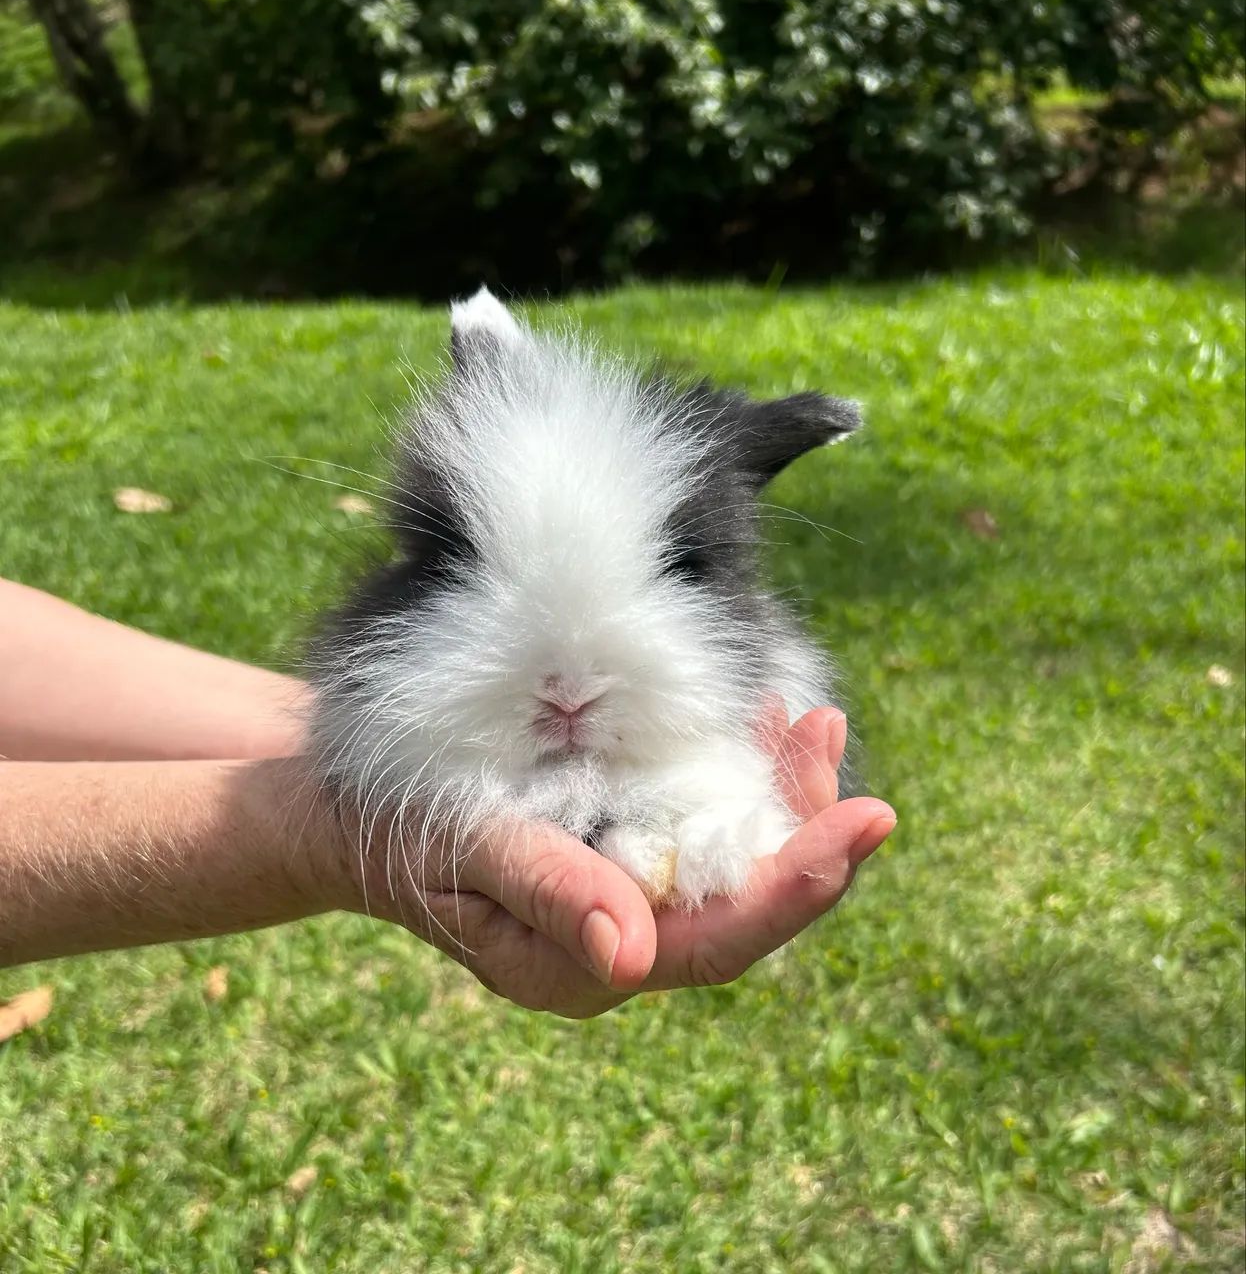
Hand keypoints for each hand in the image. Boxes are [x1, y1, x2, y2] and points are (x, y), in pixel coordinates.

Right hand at [331, 708, 895, 1017]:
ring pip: (728, 856)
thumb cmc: (397, 833)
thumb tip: (636, 958)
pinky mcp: (617, 842)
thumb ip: (545, 895)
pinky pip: (695, 819)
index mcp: (585, 965)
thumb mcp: (462, 852)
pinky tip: (758, 721)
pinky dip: (734, 770)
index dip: (799, 888)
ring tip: (811, 719)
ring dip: (779, 792)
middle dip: (805, 828)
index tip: (867, 822)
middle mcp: (622, 936)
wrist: (348, 814)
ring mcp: (624, 888)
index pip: (717, 942)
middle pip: (743, 899)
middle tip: (834, 738)